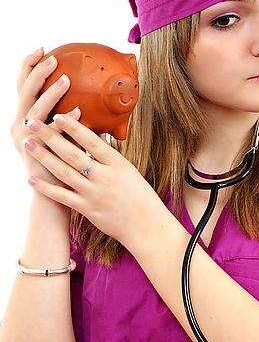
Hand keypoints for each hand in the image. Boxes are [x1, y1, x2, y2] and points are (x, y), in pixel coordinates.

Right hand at [10, 47, 106, 188]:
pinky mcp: (34, 152)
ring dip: (50, 93)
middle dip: (37, 72)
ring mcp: (24, 139)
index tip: (42, 49)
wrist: (55, 194)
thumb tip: (93, 99)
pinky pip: (49, 133)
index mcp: (24, 117)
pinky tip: (78, 112)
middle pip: (24, 91)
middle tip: (52, 57)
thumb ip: (74, 118)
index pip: (24, 85)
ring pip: (34, 110)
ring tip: (65, 80)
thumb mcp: (67, 135)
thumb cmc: (64, 163)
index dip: (30, 66)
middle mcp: (19, 125)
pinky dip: (64, 121)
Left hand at [21, 114, 160, 249]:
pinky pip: (63, 196)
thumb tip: (97, 135)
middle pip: (73, 154)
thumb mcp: (129, 171)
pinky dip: (46, 188)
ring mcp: (95, 193)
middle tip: (34, 123)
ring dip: (43, 157)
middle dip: (51, 137)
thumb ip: (110, 156)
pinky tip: (32, 179)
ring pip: (64, 172)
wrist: (147, 226)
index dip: (74, 128)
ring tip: (28, 144)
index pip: (93, 141)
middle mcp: (105, 177)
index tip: (59, 115)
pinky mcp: (88, 209)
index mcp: (118, 164)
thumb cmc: (140, 197)